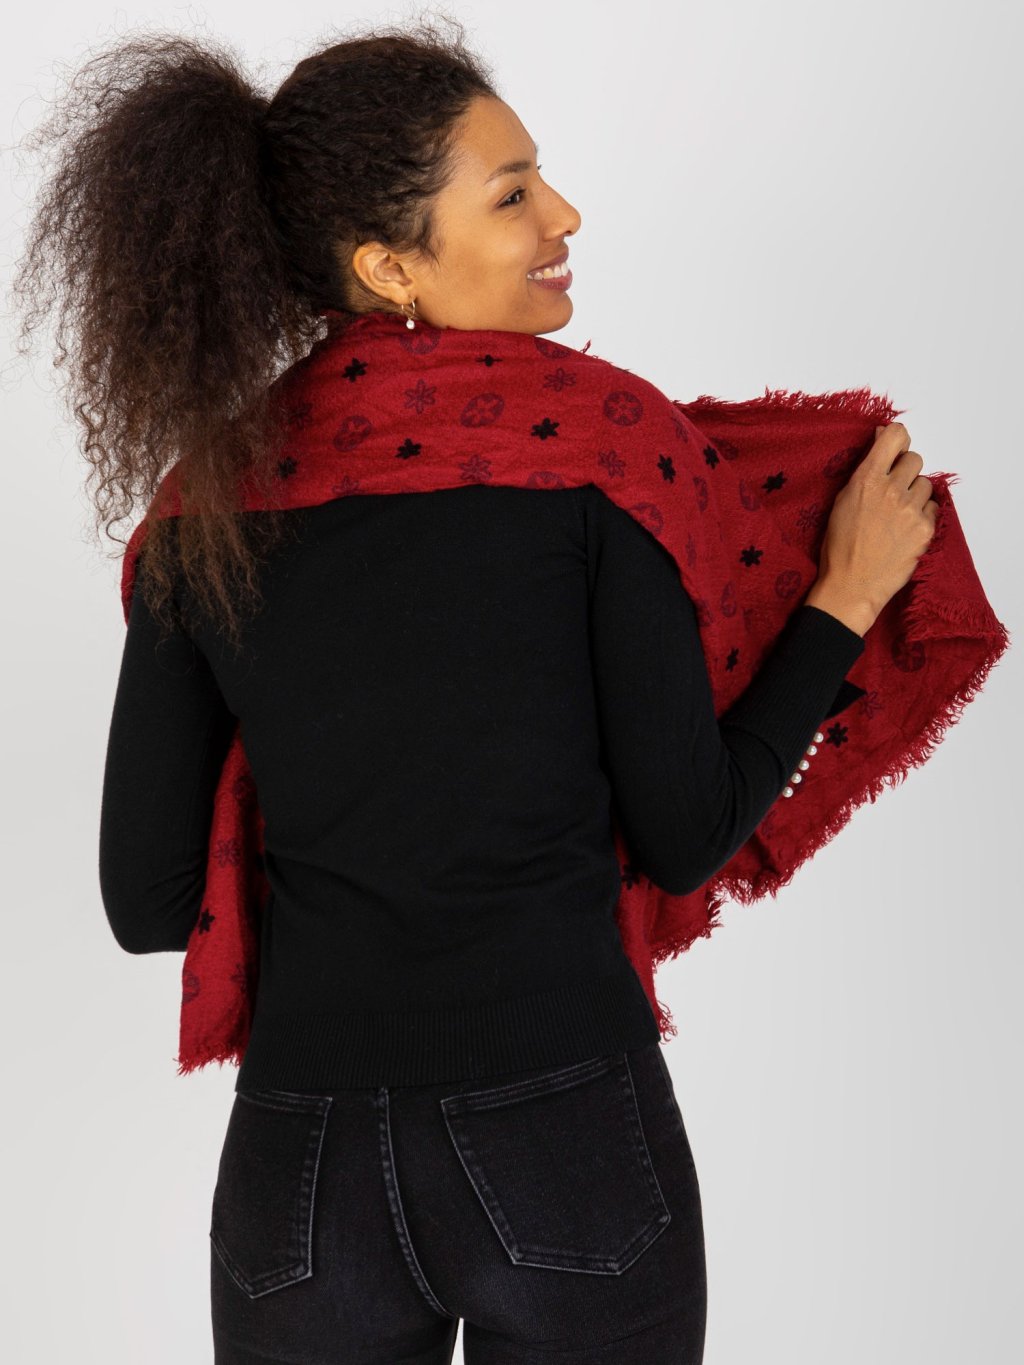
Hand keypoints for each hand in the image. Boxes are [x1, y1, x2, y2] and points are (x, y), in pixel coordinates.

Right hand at [808, 421, 938, 629]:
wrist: (851, 585)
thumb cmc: (840, 545)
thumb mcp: (842, 500)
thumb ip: (866, 469)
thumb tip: (882, 437)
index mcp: (866, 479)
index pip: (896, 436)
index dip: (897, 440)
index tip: (894, 450)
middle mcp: (891, 490)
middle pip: (914, 459)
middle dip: (905, 472)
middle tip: (893, 492)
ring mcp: (910, 509)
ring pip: (926, 484)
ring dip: (915, 495)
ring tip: (897, 515)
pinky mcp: (925, 529)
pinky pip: (932, 508)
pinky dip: (922, 516)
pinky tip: (904, 530)